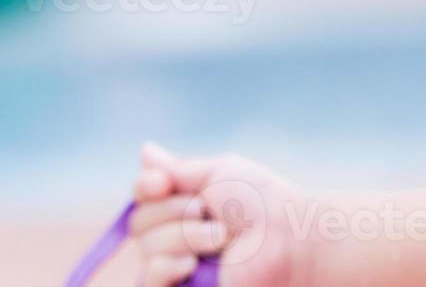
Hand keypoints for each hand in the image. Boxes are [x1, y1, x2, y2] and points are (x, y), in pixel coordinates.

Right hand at [129, 141, 309, 286]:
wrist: (286, 238)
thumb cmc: (260, 203)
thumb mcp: (219, 174)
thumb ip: (177, 169)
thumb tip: (144, 151)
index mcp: (185, 206)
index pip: (142, 197)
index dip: (146, 187)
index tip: (162, 183)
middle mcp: (177, 237)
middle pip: (139, 223)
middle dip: (175, 212)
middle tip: (209, 212)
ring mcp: (178, 268)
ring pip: (146, 249)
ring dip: (183, 237)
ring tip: (220, 239)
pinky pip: (147, 281)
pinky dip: (166, 267)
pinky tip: (191, 265)